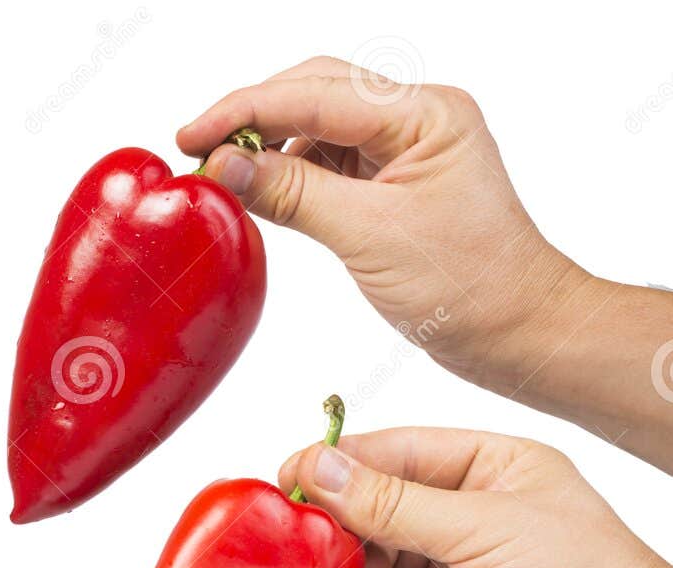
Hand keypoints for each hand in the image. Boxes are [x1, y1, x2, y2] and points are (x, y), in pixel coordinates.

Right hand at [181, 59, 672, 470]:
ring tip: (224, 179)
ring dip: (270, 148)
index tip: (191, 136)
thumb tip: (226, 167)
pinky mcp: (397, 184)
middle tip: (196, 152)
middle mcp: (418, 117)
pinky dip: (293, 176)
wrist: (520, 333)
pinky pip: (331, 164)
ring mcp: (407, 150)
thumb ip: (294, 194)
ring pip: (318, 127)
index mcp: (424, 113)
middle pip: (314, 92)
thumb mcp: (370, 238)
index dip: (244, 110)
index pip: (315, 90)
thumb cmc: (471, 289)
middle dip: (252, 119)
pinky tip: (262, 195)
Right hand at [279, 426, 672, 567]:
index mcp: (489, 464)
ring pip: (375, 558)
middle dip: (346, 522)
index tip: (291, 475)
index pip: (396, 451)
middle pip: (377, 504)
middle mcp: (468, 512)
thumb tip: (321, 469)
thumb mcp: (479, 525)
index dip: (341, 463)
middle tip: (317, 539)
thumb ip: (392, 502)